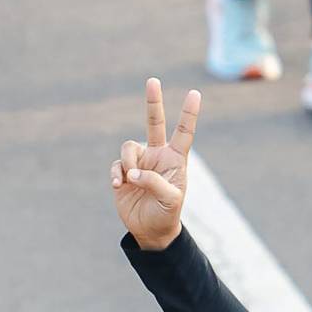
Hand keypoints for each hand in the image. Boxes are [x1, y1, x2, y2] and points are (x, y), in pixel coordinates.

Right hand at [113, 77, 200, 252]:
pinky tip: (118, 185)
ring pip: (128, 147)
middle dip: (153, 102)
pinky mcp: (122, 172)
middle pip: (154, 123)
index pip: (183, 132)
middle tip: (153, 81)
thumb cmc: (167, 213)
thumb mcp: (170, 199)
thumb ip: (154, 182)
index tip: (195, 93)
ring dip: (127, 162)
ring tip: (130, 179)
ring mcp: (139, 162)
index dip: (188, 114)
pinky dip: (116, 173)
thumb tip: (132, 172)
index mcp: (175, 159)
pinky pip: (116, 165)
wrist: (150, 230)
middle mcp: (157, 155)